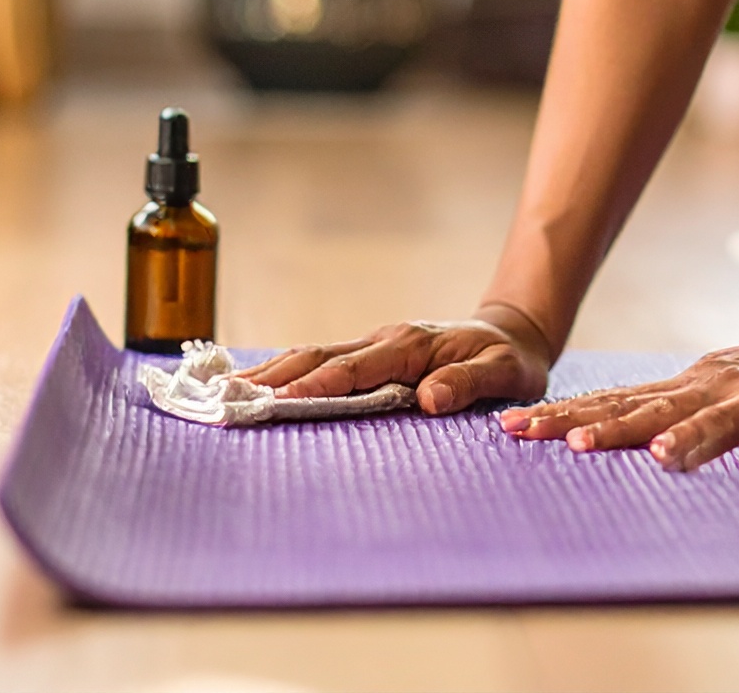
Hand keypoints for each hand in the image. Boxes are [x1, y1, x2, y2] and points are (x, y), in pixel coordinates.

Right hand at [241, 305, 551, 415]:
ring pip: (314, 356)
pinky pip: (323, 361)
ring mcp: (375, 345)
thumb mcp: (505, 373)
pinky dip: (287, 371)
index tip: (276, 403)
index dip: (315, 388)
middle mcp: (385, 340)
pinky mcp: (371, 355)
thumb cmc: (509, 359)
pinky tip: (257, 385)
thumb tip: (429, 397)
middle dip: (273, 378)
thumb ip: (470, 383)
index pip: (354, 369)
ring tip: (225, 393)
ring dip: (271, 373)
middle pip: (319, 358)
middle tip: (227, 399)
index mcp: (411, 345)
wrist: (513, 335)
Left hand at [499, 321, 738, 470]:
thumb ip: (697, 417)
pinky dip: (693, 441)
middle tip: (513, 431)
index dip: (566, 411)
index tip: (514, 424)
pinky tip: (665, 457)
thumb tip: (651, 443)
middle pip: (623, 401)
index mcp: (690, 383)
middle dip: (565, 418)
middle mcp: (700, 382)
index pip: (617, 398)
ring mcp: (731, 390)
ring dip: (615, 427)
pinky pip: (724, 427)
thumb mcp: (735, 399)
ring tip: (570, 444)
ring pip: (663, 412)